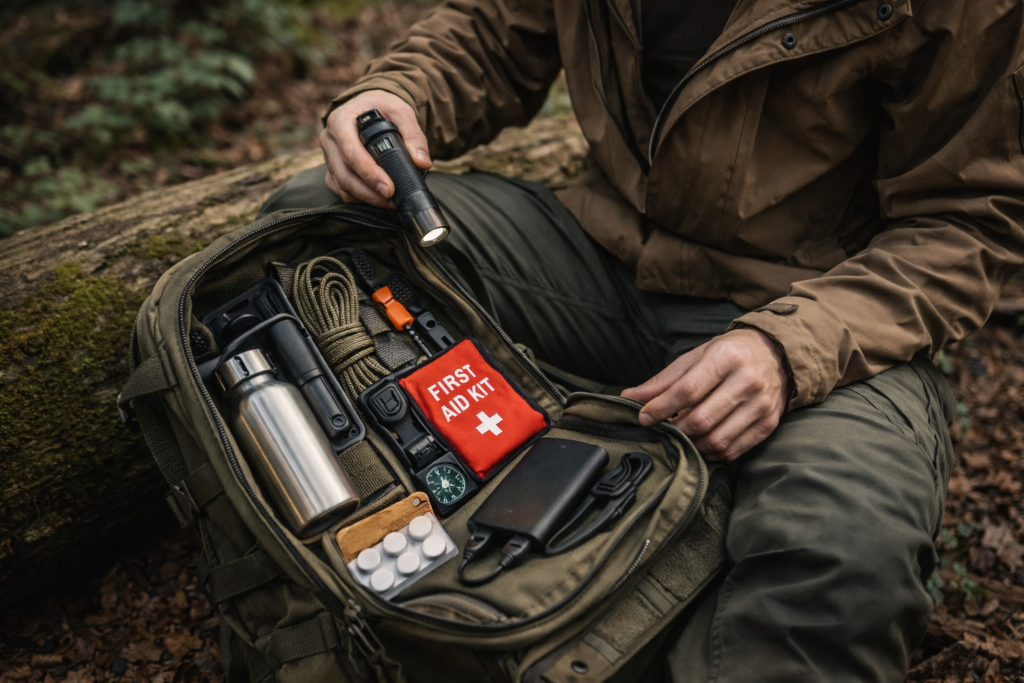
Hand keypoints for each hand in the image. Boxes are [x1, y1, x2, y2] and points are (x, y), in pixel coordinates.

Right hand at [320, 90, 431, 207]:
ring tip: (390, 202)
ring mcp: (328, 156)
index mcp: (341, 121)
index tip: (389, 189)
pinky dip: (359, 198)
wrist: (367, 107)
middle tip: (392, 201)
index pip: (351, 153)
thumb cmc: (381, 108)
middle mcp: (329, 139)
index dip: (369, 174)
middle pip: (344, 175)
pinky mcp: (331, 169)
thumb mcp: (401, 112)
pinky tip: (377, 198)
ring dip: (366, 198)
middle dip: (369, 193)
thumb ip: (414, 136)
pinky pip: (341, 190)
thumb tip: (423, 163)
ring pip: (342, 186)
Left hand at [621, 328, 790, 460]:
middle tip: (663, 429)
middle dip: (674, 430)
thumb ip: (664, 380)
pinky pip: (733, 450)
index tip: (644, 416)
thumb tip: (630, 397)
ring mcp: (760, 405)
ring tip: (682, 435)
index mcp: (726, 358)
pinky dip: (711, 452)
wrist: (776, 354)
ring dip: (692, 444)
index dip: (660, 408)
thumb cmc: (729, 353)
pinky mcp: (768, 424)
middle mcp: (747, 381)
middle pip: (701, 420)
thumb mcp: (696, 356)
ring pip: (717, 440)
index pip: (687, 391)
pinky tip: (701, 443)